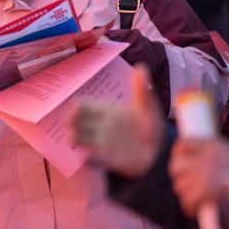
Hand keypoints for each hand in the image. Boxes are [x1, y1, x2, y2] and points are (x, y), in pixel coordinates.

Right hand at [70, 64, 164, 178]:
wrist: (160, 150)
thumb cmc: (150, 125)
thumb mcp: (147, 107)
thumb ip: (141, 90)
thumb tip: (141, 67)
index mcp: (105, 111)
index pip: (84, 105)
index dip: (77, 106)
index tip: (75, 107)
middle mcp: (99, 126)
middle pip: (76, 121)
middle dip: (70, 121)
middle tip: (69, 122)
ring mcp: (101, 143)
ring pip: (79, 139)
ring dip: (74, 138)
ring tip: (73, 138)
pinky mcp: (107, 160)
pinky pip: (92, 161)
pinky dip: (88, 160)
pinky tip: (87, 158)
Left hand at [168, 137, 228, 216]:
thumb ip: (215, 150)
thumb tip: (202, 151)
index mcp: (211, 146)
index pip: (182, 144)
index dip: (178, 153)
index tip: (180, 159)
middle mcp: (204, 159)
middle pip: (175, 167)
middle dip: (179, 176)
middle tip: (187, 182)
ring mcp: (203, 176)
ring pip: (180, 186)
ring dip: (185, 193)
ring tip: (193, 197)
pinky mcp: (206, 192)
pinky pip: (188, 201)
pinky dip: (190, 207)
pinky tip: (194, 210)